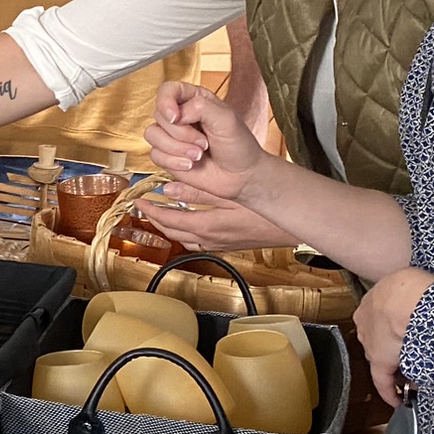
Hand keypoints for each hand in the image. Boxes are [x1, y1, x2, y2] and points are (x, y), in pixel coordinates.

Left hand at [135, 189, 295, 252]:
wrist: (294, 223)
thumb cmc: (266, 207)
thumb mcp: (230, 194)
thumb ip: (198, 192)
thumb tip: (168, 189)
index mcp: (207, 227)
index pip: (169, 221)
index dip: (151, 211)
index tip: (138, 200)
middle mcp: (210, 240)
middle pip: (174, 232)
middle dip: (157, 219)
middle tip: (144, 206)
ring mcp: (220, 244)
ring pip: (186, 239)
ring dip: (172, 227)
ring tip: (162, 213)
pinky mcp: (230, 244)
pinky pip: (200, 242)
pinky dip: (188, 232)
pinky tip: (189, 223)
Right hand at [144, 81, 266, 202]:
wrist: (240, 176)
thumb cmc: (238, 145)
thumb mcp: (226, 119)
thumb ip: (200, 107)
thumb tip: (174, 115)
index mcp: (194, 99)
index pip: (168, 90)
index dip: (165, 102)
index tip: (175, 117)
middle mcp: (180, 116)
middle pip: (159, 116)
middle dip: (181, 133)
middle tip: (204, 142)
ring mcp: (171, 136)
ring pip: (152, 135)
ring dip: (177, 148)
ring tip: (198, 155)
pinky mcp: (167, 155)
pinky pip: (155, 155)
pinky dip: (173, 162)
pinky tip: (190, 164)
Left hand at [355, 266, 433, 403]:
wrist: (407, 296)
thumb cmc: (413, 284)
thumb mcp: (411, 281)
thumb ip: (414, 293)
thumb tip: (427, 298)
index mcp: (374, 300)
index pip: (384, 320)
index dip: (396, 330)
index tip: (407, 336)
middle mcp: (367, 322)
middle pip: (382, 340)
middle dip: (398, 349)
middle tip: (416, 358)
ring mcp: (372, 342)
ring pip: (385, 358)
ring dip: (400, 367)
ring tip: (418, 376)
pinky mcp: (381, 361)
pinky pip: (383, 380)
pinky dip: (389, 390)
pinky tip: (397, 400)